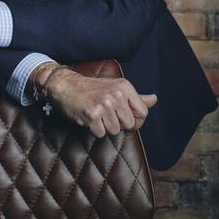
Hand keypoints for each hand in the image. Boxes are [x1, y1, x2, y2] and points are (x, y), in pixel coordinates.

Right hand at [36, 66, 156, 136]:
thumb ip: (135, 97)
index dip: (134, 119)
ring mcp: (104, 104)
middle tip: (105, 113)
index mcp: (125, 86)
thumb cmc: (91, 88)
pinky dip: (94, 129)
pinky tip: (88, 118)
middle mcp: (116, 94)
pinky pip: (101, 134)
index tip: (122, 115)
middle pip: (129, 125)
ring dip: (105, 127)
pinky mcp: (92, 115)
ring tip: (96, 114)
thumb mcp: (115, 88)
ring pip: (115, 131)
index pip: (143, 113)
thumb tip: (154, 99)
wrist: (65, 85)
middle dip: (118, 123)